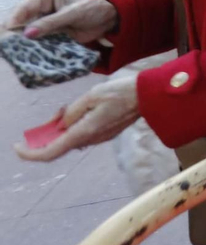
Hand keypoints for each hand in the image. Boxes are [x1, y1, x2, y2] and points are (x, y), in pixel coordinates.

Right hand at [6, 0, 117, 43]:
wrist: (106, 18)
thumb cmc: (92, 8)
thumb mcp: (73, 14)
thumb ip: (51, 23)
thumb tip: (28, 33)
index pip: (22, 8)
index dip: (14, 22)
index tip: (10, 35)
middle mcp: (36, 6)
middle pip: (17, 22)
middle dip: (14, 35)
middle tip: (12, 48)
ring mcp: (38, 21)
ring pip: (22, 34)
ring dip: (21, 44)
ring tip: (19, 54)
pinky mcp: (44, 34)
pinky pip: (33, 42)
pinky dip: (32, 49)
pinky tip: (28, 57)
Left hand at [15, 75, 139, 161]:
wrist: (148, 95)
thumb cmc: (121, 92)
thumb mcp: (90, 96)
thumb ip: (71, 112)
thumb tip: (60, 125)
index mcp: (84, 132)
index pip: (50, 152)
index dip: (30, 153)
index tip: (17, 146)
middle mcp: (91, 140)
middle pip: (58, 146)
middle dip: (47, 135)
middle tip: (50, 116)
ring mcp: (99, 139)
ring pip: (70, 140)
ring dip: (61, 129)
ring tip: (66, 109)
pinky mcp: (105, 134)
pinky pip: (81, 135)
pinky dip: (72, 128)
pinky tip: (78, 112)